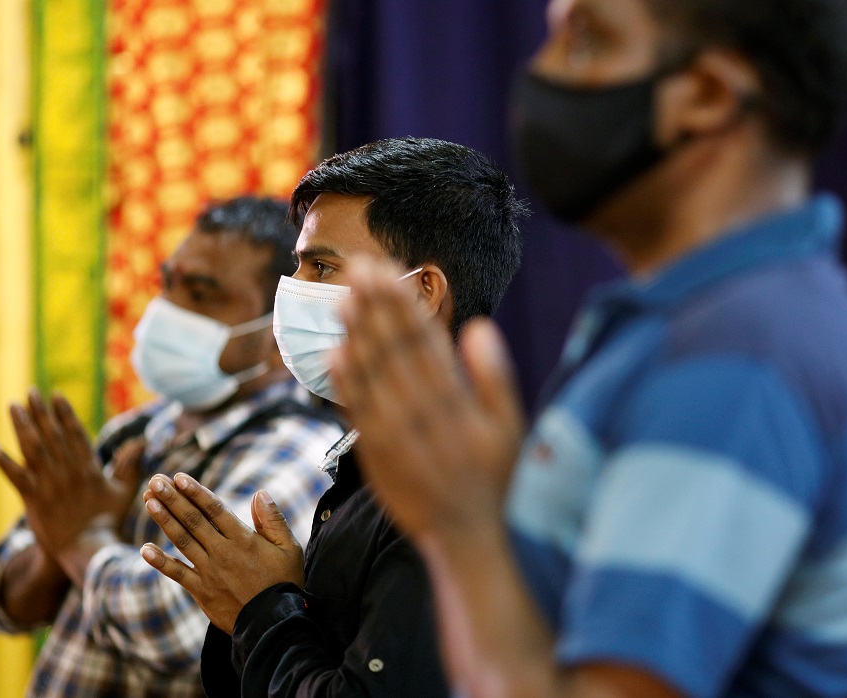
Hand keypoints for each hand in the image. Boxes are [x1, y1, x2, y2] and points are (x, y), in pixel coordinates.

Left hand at [0, 389, 143, 563]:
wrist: (88, 549)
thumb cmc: (108, 521)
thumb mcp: (124, 491)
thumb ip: (130, 464)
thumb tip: (141, 441)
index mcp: (90, 468)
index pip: (76, 434)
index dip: (65, 414)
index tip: (56, 395)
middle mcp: (68, 472)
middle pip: (52, 435)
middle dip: (41, 412)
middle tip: (31, 392)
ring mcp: (50, 485)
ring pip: (33, 449)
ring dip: (22, 426)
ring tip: (13, 406)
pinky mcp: (34, 500)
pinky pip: (15, 477)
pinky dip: (3, 461)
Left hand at [140, 473, 304, 633]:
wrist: (273, 623)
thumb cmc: (284, 582)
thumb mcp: (288, 548)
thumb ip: (273, 520)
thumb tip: (260, 493)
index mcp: (243, 539)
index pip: (215, 509)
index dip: (196, 491)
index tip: (179, 477)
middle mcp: (222, 552)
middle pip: (193, 520)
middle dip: (173, 498)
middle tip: (156, 481)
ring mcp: (209, 572)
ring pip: (182, 541)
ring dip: (164, 520)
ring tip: (148, 501)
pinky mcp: (202, 591)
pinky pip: (178, 574)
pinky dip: (161, 562)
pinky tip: (145, 549)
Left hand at [329, 258, 526, 541]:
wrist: (468, 537)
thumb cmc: (496, 479)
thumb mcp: (510, 428)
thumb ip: (493, 377)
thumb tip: (476, 327)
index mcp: (452, 400)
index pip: (420, 339)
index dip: (400, 303)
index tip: (386, 269)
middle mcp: (418, 413)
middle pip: (389, 347)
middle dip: (373, 305)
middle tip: (358, 266)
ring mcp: (392, 434)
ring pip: (368, 373)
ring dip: (354, 333)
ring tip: (344, 296)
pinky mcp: (375, 454)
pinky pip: (355, 410)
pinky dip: (344, 381)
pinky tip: (335, 352)